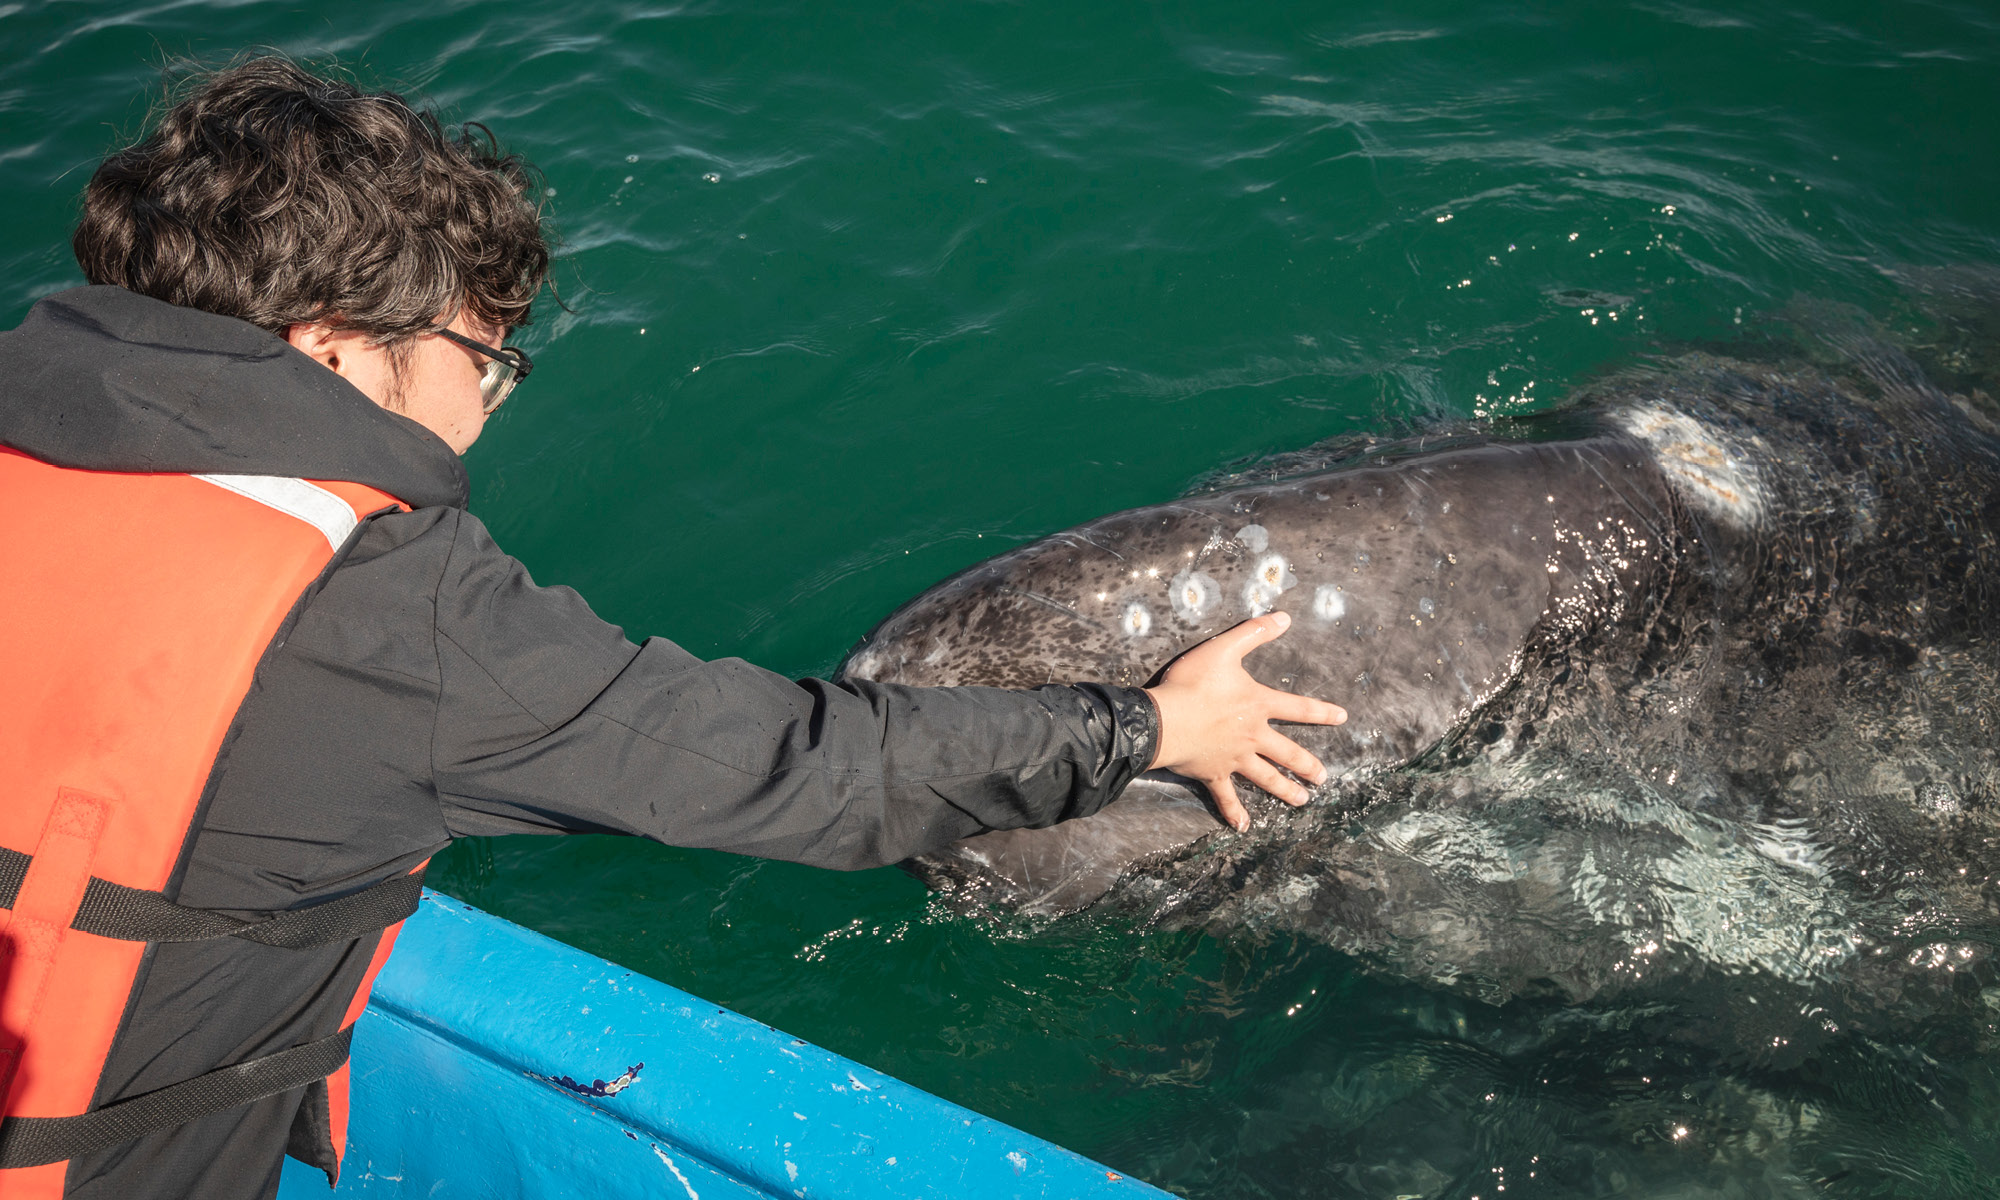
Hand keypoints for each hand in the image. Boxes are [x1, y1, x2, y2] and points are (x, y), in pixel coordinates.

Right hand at [1143, 611, 1347, 831]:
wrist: (1163, 719)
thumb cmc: (1192, 682)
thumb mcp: (1224, 648)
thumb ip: (1254, 632)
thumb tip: (1284, 617)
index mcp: (1258, 705)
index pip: (1297, 708)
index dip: (1322, 712)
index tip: (1342, 718)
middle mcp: (1252, 736)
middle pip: (1287, 753)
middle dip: (1307, 765)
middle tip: (1323, 777)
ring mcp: (1234, 758)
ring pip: (1266, 778)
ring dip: (1285, 790)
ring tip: (1303, 802)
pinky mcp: (1213, 773)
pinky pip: (1226, 797)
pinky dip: (1234, 812)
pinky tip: (1244, 827)